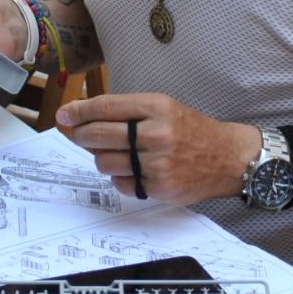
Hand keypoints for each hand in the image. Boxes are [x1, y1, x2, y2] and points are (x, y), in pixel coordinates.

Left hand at [57, 93, 259, 205]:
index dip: (79, 111)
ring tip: (116, 155)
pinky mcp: (159, 187)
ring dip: (101, 159)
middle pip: (99, 135)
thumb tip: (81, 117)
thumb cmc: (191, 130)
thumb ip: (126, 110)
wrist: (228, 158)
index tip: (64, 115)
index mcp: (157, 107)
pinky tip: (134, 170)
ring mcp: (158, 163)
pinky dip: (120, 178)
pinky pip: (121, 183)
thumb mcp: (164, 108)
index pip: (106, 107)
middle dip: (81, 136)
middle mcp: (157, 133)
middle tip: (78, 136)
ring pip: (104, 162)